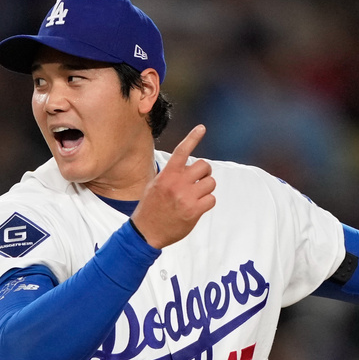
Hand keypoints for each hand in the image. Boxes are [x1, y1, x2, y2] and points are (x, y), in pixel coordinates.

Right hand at [130, 125, 215, 248]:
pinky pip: (212, 199)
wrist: (146, 232)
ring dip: (207, 188)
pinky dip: (207, 202)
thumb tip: (186, 168)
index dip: (192, 137)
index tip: (202, 127)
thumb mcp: (154, 185)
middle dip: (204, 173)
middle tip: (198, 181)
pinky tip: (198, 207)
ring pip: (211, 183)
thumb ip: (170, 174)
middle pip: (204, 166)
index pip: (181, 151)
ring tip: (197, 195)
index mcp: (167, 175)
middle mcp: (177, 183)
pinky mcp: (194, 211)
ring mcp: (186, 197)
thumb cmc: (151, 208)